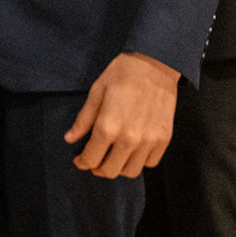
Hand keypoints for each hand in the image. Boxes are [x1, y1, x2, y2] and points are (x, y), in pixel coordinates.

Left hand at [65, 51, 179, 178]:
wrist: (155, 65)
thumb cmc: (122, 74)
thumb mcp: (96, 93)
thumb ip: (83, 120)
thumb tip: (70, 138)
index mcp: (108, 126)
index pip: (91, 158)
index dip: (82, 162)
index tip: (80, 160)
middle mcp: (129, 139)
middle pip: (110, 170)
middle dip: (98, 168)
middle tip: (94, 159)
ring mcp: (149, 141)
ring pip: (131, 171)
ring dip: (118, 167)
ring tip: (113, 156)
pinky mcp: (164, 139)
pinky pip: (150, 163)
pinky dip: (139, 161)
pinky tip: (131, 150)